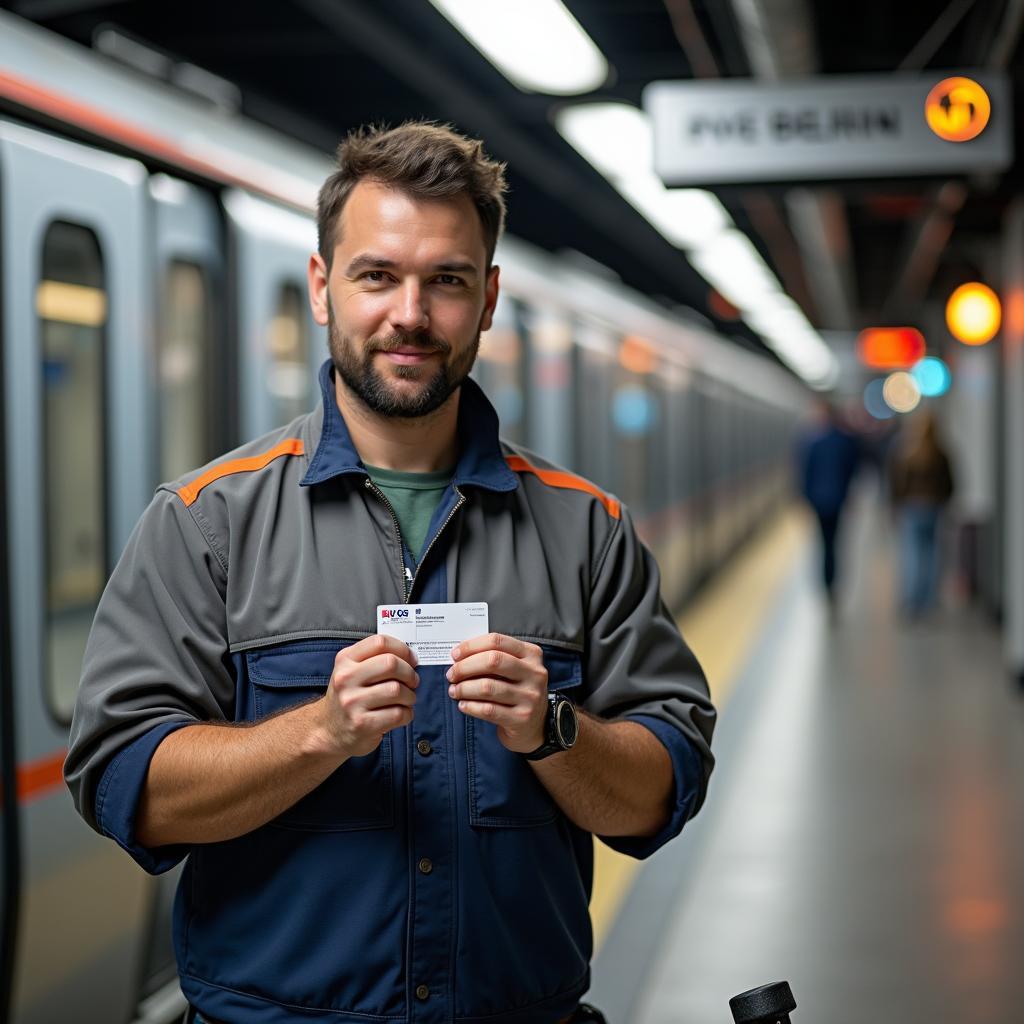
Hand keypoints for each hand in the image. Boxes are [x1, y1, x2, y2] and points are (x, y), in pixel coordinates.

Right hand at [316, 634, 418, 757]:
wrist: (329, 732)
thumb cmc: (349, 697)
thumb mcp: (352, 671)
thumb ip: (375, 659)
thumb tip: (410, 658)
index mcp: (345, 660)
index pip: (380, 642)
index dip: (403, 649)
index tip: (411, 660)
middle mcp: (346, 678)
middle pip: (391, 664)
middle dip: (409, 673)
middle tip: (412, 681)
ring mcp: (352, 702)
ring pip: (397, 690)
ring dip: (410, 696)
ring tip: (406, 700)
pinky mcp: (362, 724)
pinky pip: (398, 713)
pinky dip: (407, 713)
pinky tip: (401, 714)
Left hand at [446, 633, 546, 753]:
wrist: (535, 726)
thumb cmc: (517, 691)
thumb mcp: (515, 669)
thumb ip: (494, 658)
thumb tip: (460, 656)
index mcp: (531, 654)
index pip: (497, 641)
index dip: (471, 646)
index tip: (455, 655)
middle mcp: (535, 673)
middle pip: (492, 661)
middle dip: (465, 667)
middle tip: (452, 674)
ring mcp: (530, 697)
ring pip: (487, 687)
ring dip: (464, 688)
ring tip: (454, 690)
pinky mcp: (521, 718)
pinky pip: (488, 710)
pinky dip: (470, 706)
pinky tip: (463, 705)